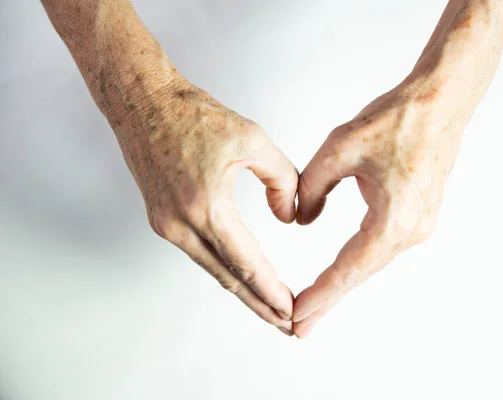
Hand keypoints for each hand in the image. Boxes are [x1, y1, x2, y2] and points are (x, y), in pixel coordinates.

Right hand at [109, 76, 297, 334]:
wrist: (143, 101)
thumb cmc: (193, 114)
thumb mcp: (253, 139)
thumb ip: (282, 181)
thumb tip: (288, 217)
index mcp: (203, 206)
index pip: (246, 263)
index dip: (271, 290)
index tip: (291, 310)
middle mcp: (179, 224)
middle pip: (228, 279)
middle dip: (259, 304)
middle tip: (286, 325)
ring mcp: (165, 224)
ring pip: (212, 269)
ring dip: (242, 290)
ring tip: (269, 307)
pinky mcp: (161, 219)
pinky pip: (198, 253)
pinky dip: (223, 269)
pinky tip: (240, 276)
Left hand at [293, 79, 465, 337]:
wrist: (440, 101)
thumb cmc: (398, 119)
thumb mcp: (339, 148)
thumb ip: (311, 188)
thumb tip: (300, 219)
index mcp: (393, 218)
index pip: (348, 268)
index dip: (321, 293)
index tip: (298, 316)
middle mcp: (411, 230)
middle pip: (360, 273)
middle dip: (328, 299)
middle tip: (298, 327)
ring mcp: (419, 224)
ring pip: (371, 262)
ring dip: (343, 282)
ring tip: (315, 304)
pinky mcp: (419, 214)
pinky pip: (383, 246)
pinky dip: (358, 262)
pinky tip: (344, 271)